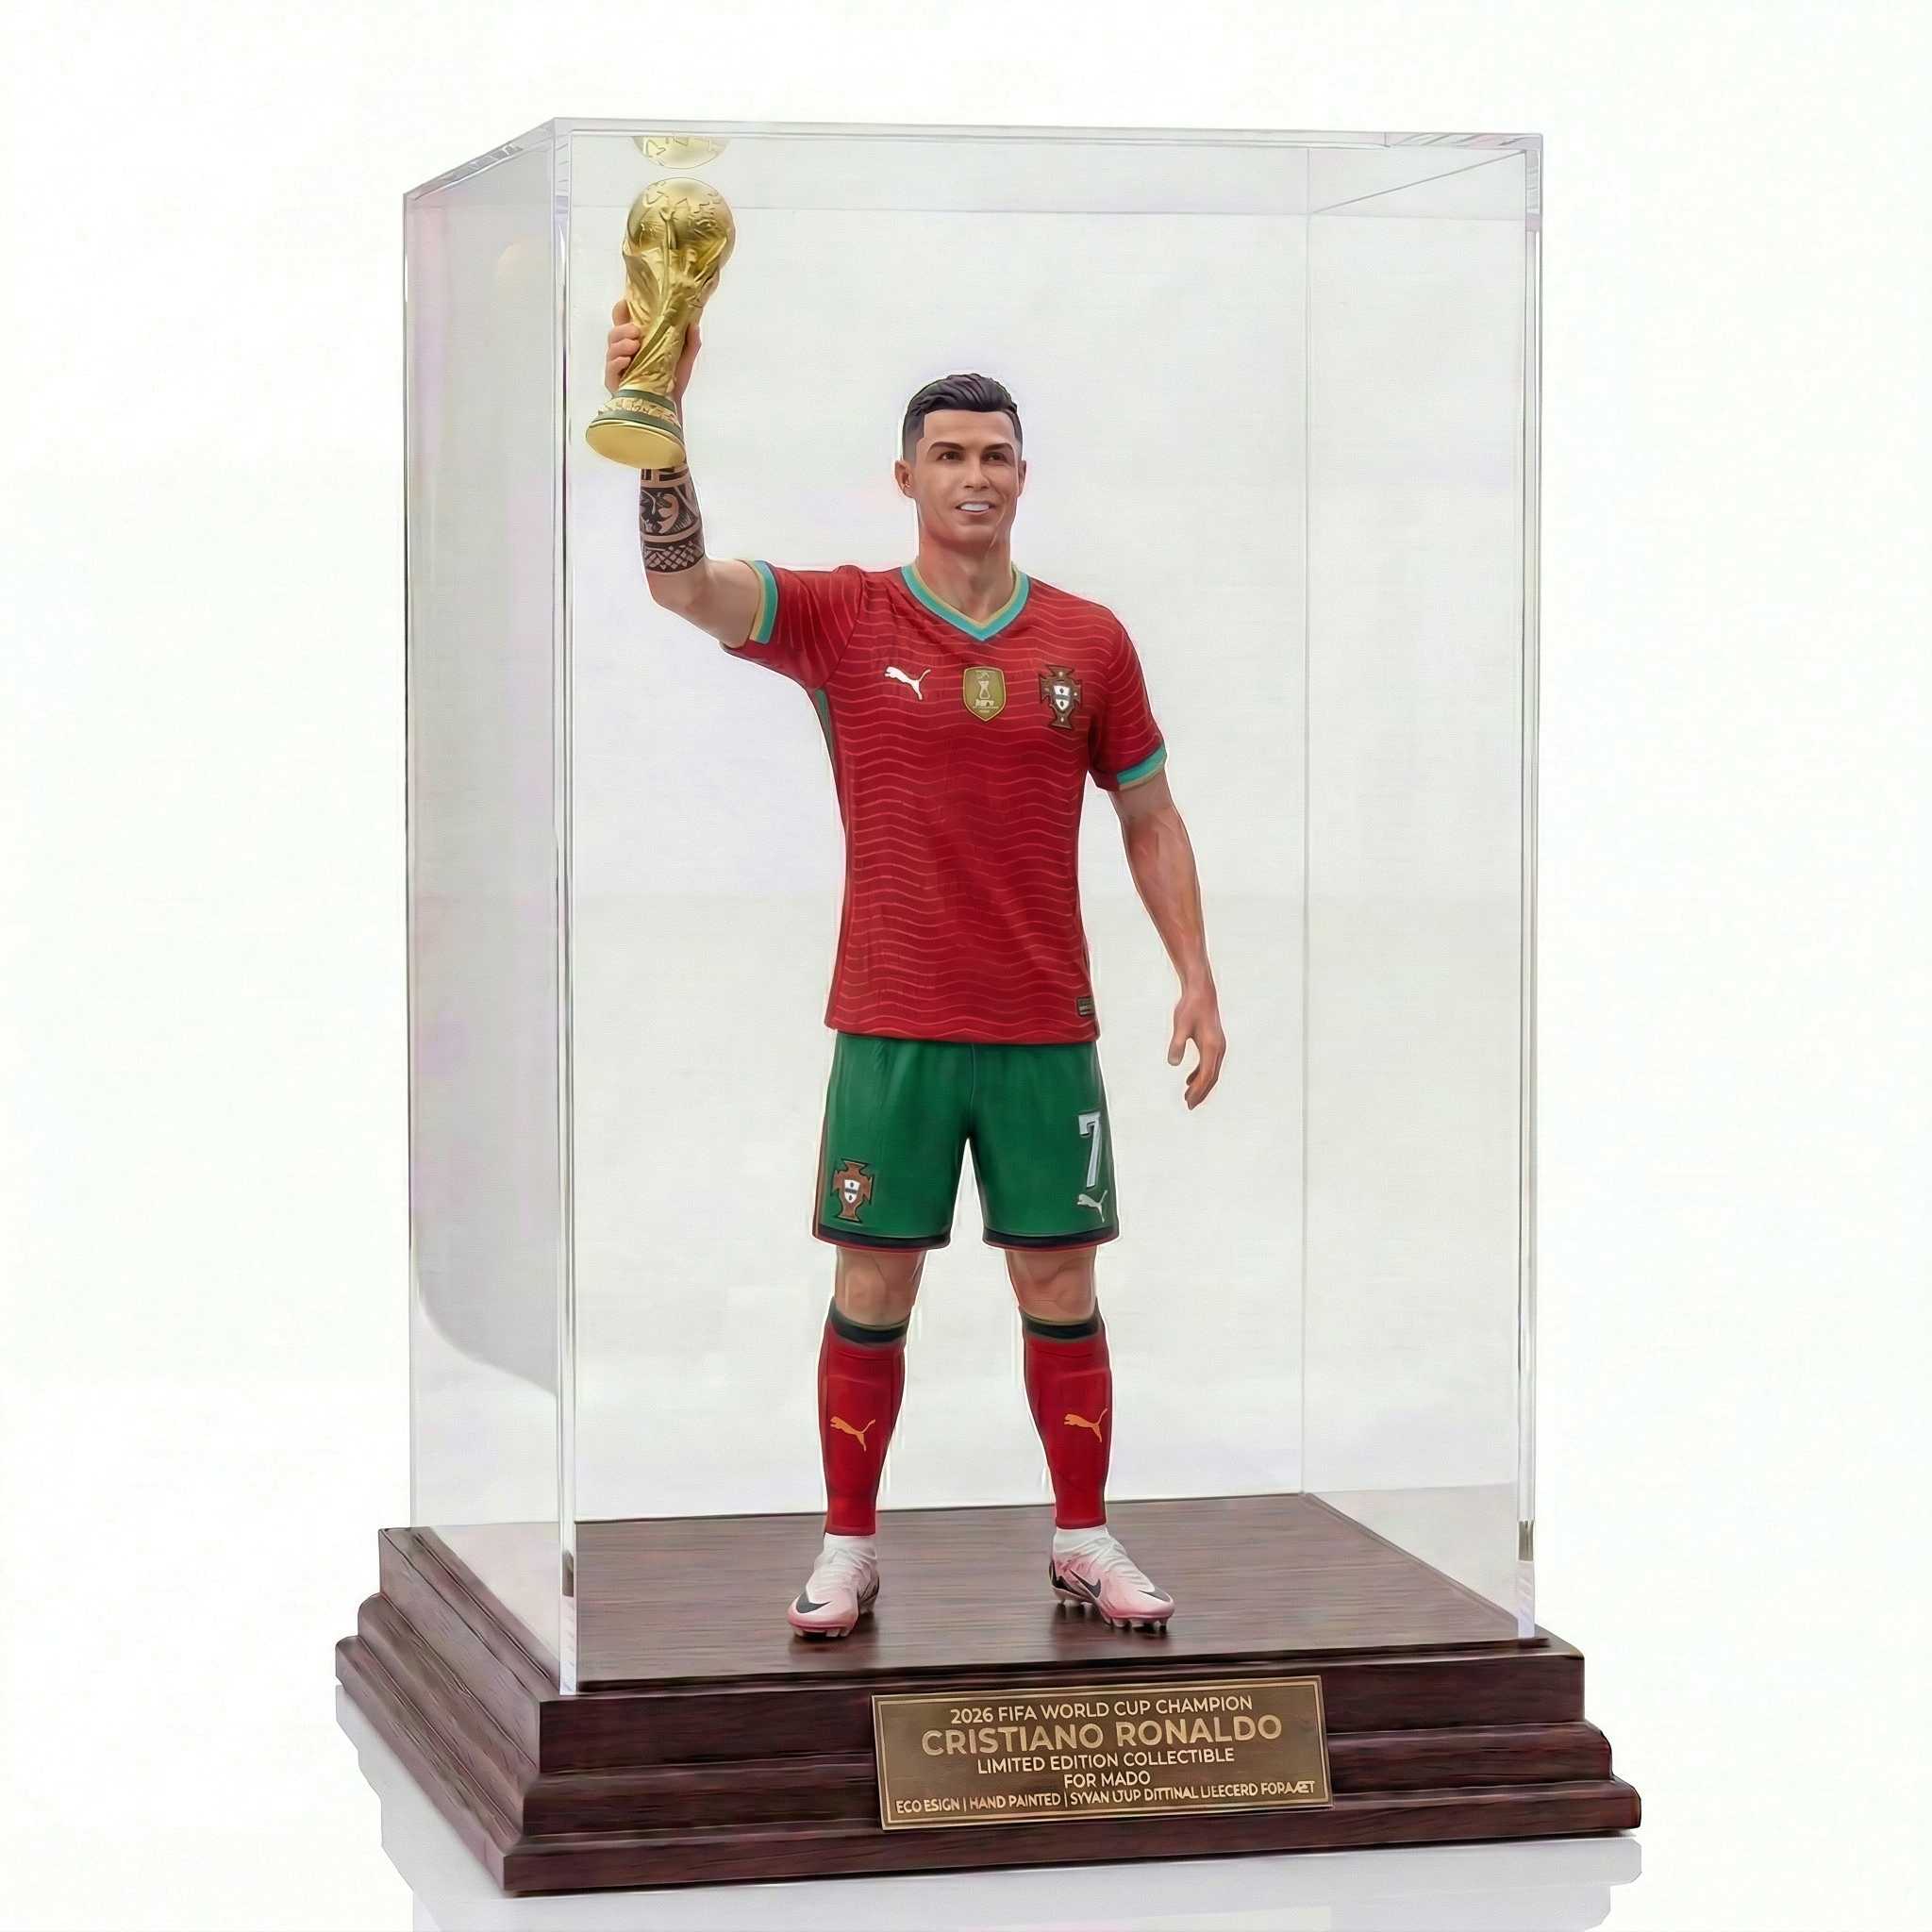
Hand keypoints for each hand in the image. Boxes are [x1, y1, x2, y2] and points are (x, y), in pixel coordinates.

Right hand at [604, 298, 702, 404]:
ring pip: (610, 349)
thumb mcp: (683, 359)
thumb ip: (690, 342)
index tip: (625, 303)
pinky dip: (617, 362)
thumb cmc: (672, 381)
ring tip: (634, 346)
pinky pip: (611, 369)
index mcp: (636, 342)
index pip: (622, 322)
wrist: (670, 407)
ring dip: (621, 344)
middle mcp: (624, 352)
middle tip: (636, 331)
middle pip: (614, 333)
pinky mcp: (615, 383)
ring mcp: (618, 367)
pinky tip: (627, 360)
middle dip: (622, 329)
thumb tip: (695, 324)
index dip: (621, 312)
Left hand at [1167, 986, 1224, 1108]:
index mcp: (1212, 1047)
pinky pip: (1209, 1064)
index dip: (1198, 1091)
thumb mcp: (1180, 1025)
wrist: (1201, 991)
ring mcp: (1218, 1045)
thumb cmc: (1190, 1007)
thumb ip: (1176, 1044)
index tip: (1188, 1102)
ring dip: (1201, 1085)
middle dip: (1201, 1093)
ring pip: (1211, 1072)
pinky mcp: (1214, 1042)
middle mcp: (1218, 1048)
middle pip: (1211, 1077)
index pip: (1206, 1076)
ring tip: (1188, 1097)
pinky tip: (1190, 1080)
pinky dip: (1200, 1074)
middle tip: (1188, 1106)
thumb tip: (1173, 1063)